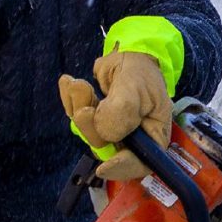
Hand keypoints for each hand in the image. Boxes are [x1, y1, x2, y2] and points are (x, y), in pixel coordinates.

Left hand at [60, 50, 174, 180]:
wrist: (129, 53)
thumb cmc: (141, 70)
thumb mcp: (136, 87)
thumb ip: (123, 111)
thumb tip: (107, 133)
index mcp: (152, 136)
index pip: (139, 163)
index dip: (121, 167)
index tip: (104, 166)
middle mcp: (132, 138)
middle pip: (106, 146)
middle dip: (90, 122)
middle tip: (83, 92)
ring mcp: (112, 130)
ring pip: (88, 131)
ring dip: (78, 104)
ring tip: (79, 83)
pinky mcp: (95, 120)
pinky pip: (77, 118)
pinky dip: (70, 100)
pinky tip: (69, 83)